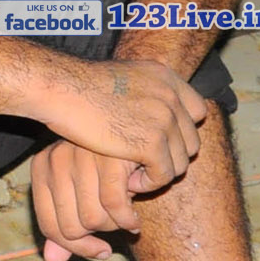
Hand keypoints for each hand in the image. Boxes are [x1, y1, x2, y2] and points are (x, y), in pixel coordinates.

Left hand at [30, 141, 144, 260]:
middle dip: (100, 235)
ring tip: (125, 212)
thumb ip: (65, 228)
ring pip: (95, 220)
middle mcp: (56, 159)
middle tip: (115, 223)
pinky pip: (117, 209)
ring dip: (116, 226)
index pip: (49, 226)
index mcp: (42, 167)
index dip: (75, 248)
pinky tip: (136, 216)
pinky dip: (130, 220)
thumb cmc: (105, 168)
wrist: (136, 130)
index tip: (101, 251)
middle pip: (72, 228)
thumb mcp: (81, 195)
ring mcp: (81, 156)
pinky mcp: (109, 158)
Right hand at [33, 57, 205, 191]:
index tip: (159, 141)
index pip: (197, 111)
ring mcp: (164, 118)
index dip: (181, 131)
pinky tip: (128, 181)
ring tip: (132, 174)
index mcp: (165, 77)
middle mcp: (171, 96)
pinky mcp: (152, 142)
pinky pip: (164, 175)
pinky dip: (148, 183)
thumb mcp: (123, 77)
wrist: (62, 88)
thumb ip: (144, 91)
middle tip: (142, 163)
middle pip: (191, 141)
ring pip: (181, 162)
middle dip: (169, 156)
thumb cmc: (79, 86)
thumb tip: (152, 113)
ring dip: (158, 173)